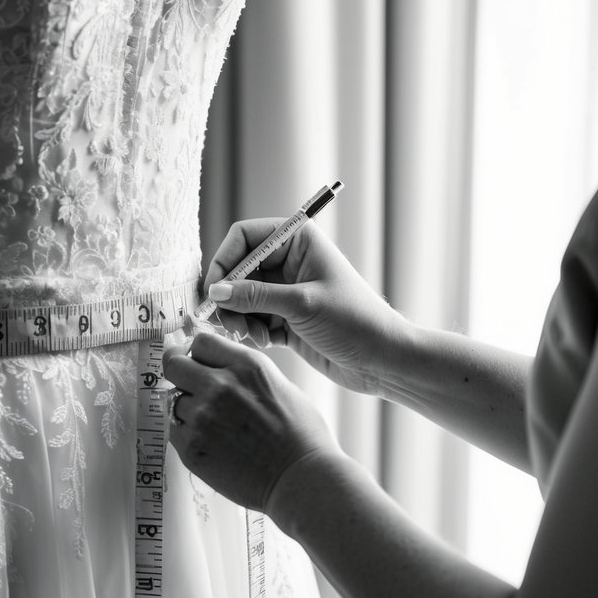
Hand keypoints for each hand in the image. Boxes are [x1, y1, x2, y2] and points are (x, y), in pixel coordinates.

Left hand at [163, 331, 339, 513]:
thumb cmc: (301, 437)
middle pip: (174, 364)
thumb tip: (220, 367)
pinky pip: (175, 430)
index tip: (197, 362)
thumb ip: (245, 373)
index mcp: (246, 365)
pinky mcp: (192, 447)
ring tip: (211, 424)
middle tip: (187, 384)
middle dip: (179, 372)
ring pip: (173, 399)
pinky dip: (187, 434)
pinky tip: (211, 443)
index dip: (197, 352)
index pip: (200, 342)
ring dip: (186, 408)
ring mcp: (202, 417)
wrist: (301, 480)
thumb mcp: (280, 385)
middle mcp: (220, 385)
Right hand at [204, 218, 406, 396]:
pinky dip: (252, 330)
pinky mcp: (286, 318)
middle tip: (229, 321)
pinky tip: (266, 341)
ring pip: (242, 297)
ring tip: (254, 336)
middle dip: (231, 296)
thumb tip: (216, 291)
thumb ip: (255, 296)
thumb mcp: (302, 304)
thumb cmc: (355, 321)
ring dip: (240, 317)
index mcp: (298, 240)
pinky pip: (253, 318)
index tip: (214, 290)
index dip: (225, 260)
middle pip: (239, 269)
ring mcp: (286, 291)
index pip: (245, 236)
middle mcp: (290, 261)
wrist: (383, 360)